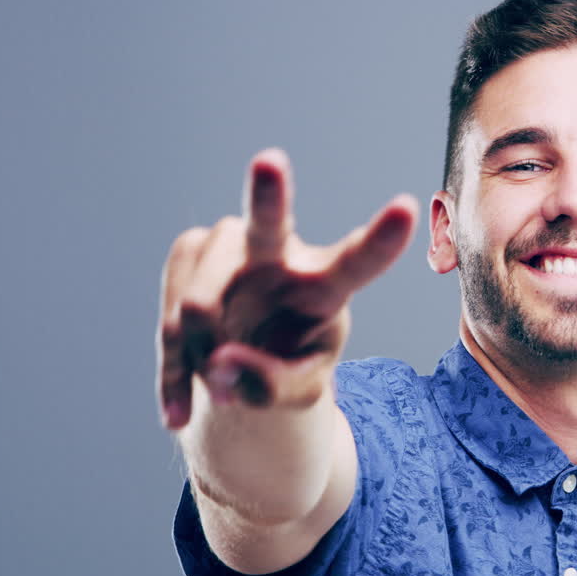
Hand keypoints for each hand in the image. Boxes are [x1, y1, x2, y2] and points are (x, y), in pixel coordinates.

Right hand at [156, 148, 417, 429]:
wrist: (245, 361)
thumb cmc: (289, 366)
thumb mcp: (297, 392)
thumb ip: (270, 386)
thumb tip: (220, 364)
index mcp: (326, 283)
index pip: (358, 262)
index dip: (381, 239)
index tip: (407, 207)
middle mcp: (278, 254)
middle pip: (269, 224)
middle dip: (267, 194)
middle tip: (269, 160)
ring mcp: (229, 249)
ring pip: (198, 306)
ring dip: (203, 361)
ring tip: (222, 386)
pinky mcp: (188, 253)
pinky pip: (169, 325)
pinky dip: (176, 378)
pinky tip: (181, 414)